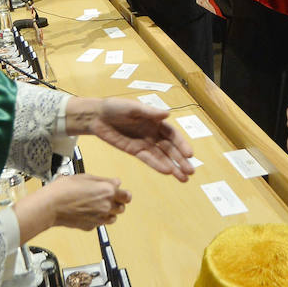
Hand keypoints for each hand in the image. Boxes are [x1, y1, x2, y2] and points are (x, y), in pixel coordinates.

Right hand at [13, 174, 131, 239]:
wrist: (51, 206)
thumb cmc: (64, 189)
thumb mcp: (85, 177)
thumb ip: (103, 180)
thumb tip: (115, 182)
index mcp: (107, 192)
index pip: (127, 196)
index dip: (123, 193)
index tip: (120, 192)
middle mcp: (106, 206)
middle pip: (122, 208)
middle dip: (117, 203)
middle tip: (107, 198)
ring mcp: (99, 218)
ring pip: (113, 218)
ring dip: (109, 212)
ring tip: (98, 206)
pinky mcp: (91, 227)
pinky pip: (100, 223)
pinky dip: (97, 218)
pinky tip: (87, 212)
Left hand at [66, 97, 194, 181]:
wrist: (96, 116)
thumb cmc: (115, 107)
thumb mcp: (132, 107)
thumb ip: (149, 112)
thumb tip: (167, 114)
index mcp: (155, 121)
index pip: (172, 134)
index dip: (181, 144)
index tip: (189, 154)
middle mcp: (153, 133)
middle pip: (170, 148)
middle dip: (180, 160)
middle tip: (191, 172)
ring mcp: (144, 143)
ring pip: (161, 157)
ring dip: (173, 167)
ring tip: (184, 179)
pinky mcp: (134, 151)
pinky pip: (148, 159)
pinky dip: (158, 166)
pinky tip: (168, 172)